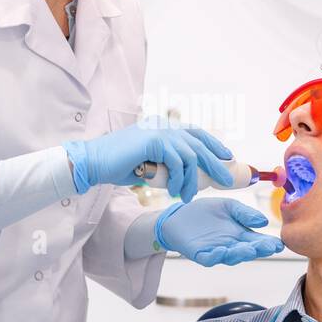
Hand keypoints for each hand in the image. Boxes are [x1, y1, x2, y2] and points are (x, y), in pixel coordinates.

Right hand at [64, 116, 233, 203]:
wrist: (94, 162)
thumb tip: (188, 176)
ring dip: (193, 179)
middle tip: (226, 179)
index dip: (214, 143)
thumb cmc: (118, 166)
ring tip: (189, 196)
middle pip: (199, 142)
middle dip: (216, 162)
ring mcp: (159, 131)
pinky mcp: (153, 140)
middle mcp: (163, 125)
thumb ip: (167, 164)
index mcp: (162, 126)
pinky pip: (177, 162)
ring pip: (190, 155)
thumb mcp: (150, 163)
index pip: (195, 132)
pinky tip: (175, 191)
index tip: (228, 156)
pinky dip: (179, 179)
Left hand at [155, 198, 284, 266]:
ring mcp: (216, 251)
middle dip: (258, 250)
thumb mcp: (229, 207)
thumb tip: (263, 221)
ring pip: (230, 257)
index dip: (268, 244)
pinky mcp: (200, 254)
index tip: (278, 244)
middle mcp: (232, 246)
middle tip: (266, 247)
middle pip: (247, 251)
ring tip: (248, 249)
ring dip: (239, 254)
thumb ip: (245, 213)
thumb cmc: (206, 212)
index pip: (259, 242)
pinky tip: (222, 251)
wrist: (179, 215)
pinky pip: (209, 259)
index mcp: (241, 235)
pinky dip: (216, 256)